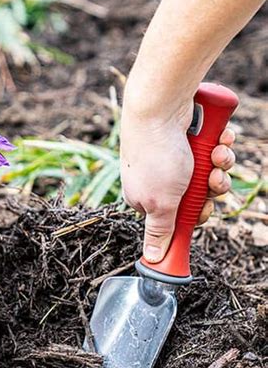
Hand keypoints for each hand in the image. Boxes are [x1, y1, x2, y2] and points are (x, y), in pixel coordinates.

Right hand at [120, 94, 235, 263]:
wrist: (160, 108)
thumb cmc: (156, 157)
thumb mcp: (160, 203)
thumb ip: (159, 232)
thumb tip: (152, 258)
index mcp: (146, 198)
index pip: (178, 218)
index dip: (196, 214)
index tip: (204, 210)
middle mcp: (160, 179)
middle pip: (197, 195)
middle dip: (211, 187)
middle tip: (211, 179)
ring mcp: (174, 158)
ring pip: (208, 172)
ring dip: (219, 165)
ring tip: (216, 153)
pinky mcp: (189, 139)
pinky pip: (213, 149)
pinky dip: (220, 145)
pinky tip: (218, 138)